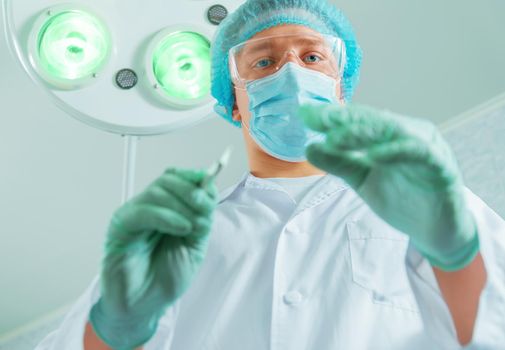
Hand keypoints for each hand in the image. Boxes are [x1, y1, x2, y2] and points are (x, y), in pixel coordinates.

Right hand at [89, 168, 217, 348]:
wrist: (145, 306)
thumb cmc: (166, 277)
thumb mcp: (195, 245)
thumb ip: (201, 218)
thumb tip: (209, 189)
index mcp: (165, 209)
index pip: (177, 179)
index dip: (194, 177)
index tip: (210, 182)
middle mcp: (148, 208)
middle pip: (167, 180)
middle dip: (191, 190)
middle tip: (204, 206)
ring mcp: (133, 215)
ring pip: (157, 192)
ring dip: (182, 205)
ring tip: (191, 226)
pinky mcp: (120, 227)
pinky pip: (143, 212)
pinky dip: (167, 217)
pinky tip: (181, 228)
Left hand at [299, 104, 478, 270]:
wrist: (435, 230)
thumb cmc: (401, 198)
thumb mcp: (362, 179)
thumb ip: (339, 163)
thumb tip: (309, 147)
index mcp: (391, 135)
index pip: (360, 120)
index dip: (333, 117)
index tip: (305, 114)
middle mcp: (410, 135)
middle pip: (376, 121)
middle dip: (346, 119)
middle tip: (320, 118)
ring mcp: (429, 150)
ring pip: (397, 132)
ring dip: (366, 134)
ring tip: (336, 138)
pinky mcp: (443, 170)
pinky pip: (422, 155)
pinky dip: (398, 152)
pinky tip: (374, 156)